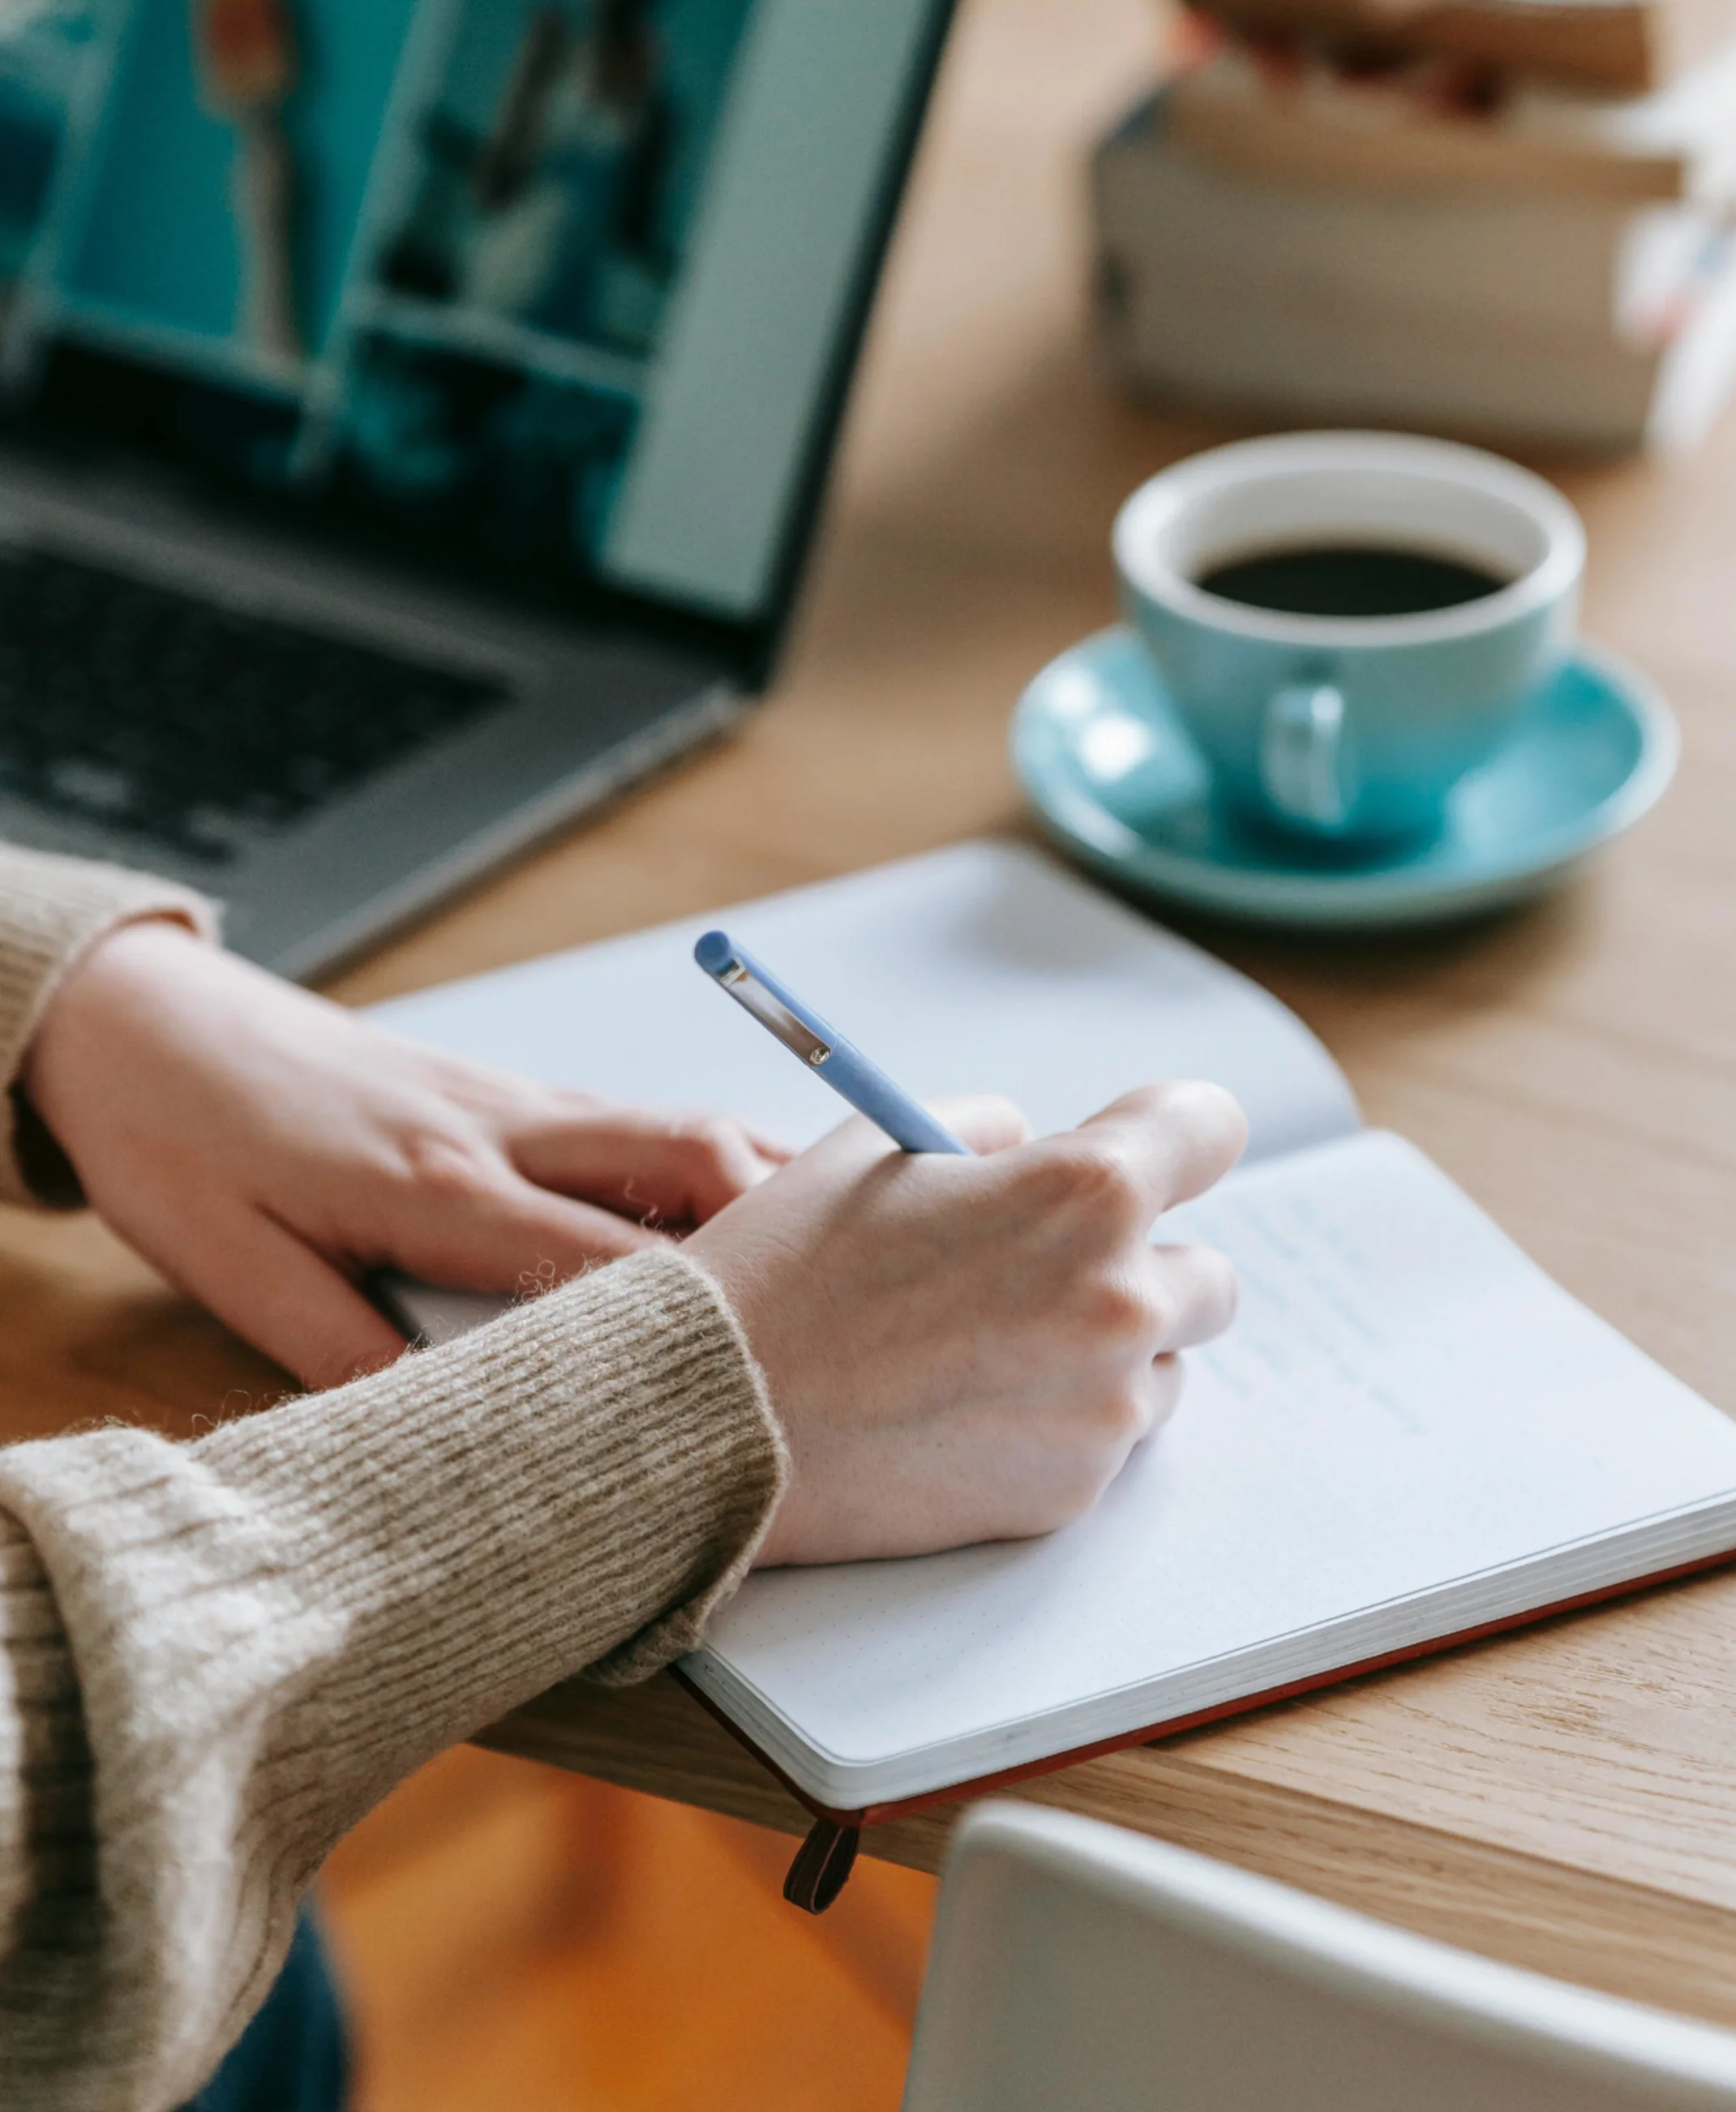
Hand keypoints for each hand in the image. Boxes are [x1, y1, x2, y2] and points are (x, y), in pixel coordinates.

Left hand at [21, 921, 784, 1389]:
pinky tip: (751, 1189)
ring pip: (679, 1124)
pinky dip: (715, 1152)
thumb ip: (346, 1352)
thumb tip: (454, 1426)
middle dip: (784, 1214)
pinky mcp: (511, 1089)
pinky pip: (640, 1119)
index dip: (703, 1306)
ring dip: (765, 1173)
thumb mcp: (236, 1268)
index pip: (608, 1253)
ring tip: (845, 1237)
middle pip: (685, 1153)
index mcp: (437, 1182)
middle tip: (863, 1282)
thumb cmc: (185, 1145)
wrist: (153, 1027)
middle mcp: (501, 1126)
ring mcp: (516, 1096)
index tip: (777, 1358)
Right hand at [684, 1082, 1246, 1565]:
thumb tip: (1033, 1147)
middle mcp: (1120, 1302)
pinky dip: (1059, 1419)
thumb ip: (986, 1130)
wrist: (714, 1422)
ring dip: (1110, 1350)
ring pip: (1163, 1366)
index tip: (1148, 1147)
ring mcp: (1103, 1408)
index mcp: (1085, 1193)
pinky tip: (965, 1405)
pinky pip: (1105, 1439)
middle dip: (1144, 1262)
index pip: (1209, 1129)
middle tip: (1048, 1269)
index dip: (1173, 1131)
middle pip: (1209, 1273)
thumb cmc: (785, 1272)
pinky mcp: (1071, 1490)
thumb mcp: (879, 1145)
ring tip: (991, 1345)